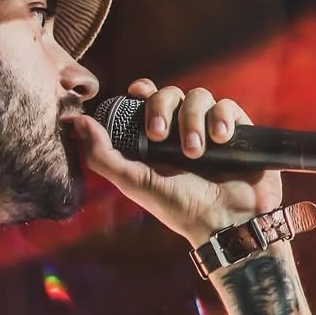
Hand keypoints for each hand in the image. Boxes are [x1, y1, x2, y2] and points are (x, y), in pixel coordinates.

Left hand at [68, 78, 284, 246]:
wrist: (227, 223)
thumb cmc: (180, 208)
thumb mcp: (135, 183)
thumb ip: (102, 155)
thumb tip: (77, 123)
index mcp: (157, 140)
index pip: (147, 99)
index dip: (142, 91)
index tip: (137, 94)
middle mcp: (183, 130)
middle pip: (169, 93)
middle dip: (162, 109)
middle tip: (159, 136)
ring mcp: (210, 129)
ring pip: (198, 96)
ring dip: (192, 121)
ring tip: (195, 153)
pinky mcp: (238, 130)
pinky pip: (227, 105)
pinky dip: (221, 118)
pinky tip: (221, 140)